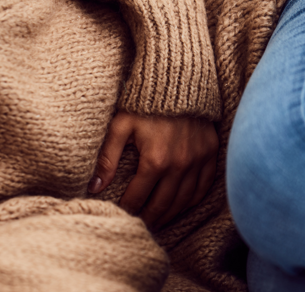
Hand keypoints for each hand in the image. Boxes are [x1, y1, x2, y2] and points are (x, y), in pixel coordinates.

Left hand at [90, 110, 217, 229]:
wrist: (177, 80)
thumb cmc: (144, 102)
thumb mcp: (120, 126)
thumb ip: (107, 158)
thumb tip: (94, 187)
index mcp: (155, 160)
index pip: (138, 197)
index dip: (127, 209)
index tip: (120, 215)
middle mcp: (180, 165)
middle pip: (162, 205)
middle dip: (149, 219)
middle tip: (138, 226)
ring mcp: (198, 160)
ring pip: (184, 200)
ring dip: (169, 214)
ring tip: (157, 220)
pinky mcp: (210, 153)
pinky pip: (203, 186)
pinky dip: (192, 200)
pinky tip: (181, 204)